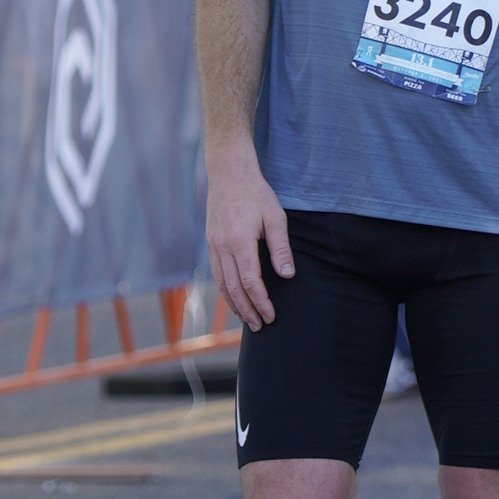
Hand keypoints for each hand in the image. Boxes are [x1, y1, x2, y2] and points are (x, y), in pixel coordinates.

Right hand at [207, 153, 291, 330]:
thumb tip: (287, 276)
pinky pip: (216, 273)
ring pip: (221, 283)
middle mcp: (222, 247)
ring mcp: (213, 245)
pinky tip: (232, 297)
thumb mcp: (275, 217)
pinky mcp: (211, 242)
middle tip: (259, 326)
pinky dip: (224, 290)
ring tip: (246, 319)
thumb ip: (281, 249)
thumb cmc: (256, 193)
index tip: (271, 315)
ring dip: (234, 304)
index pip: (250, 282)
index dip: (261, 302)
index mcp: (240, 243)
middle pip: (233, 289)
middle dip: (247, 310)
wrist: (228, 172)